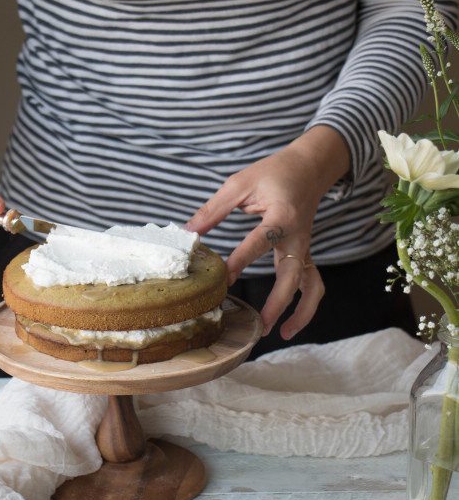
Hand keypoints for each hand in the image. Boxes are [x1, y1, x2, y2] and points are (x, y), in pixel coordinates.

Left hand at [185, 125, 350, 339]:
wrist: (310, 166)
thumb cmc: (275, 172)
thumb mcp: (240, 183)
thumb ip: (214, 209)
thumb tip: (187, 232)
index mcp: (282, 215)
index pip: (260, 242)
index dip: (241, 261)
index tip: (223, 279)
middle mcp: (298, 236)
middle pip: (293, 275)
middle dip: (279, 302)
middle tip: (260, 324)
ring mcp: (304, 248)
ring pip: (312, 285)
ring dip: (301, 312)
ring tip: (280, 332)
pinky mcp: (304, 254)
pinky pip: (311, 282)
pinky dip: (305, 304)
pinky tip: (289, 321)